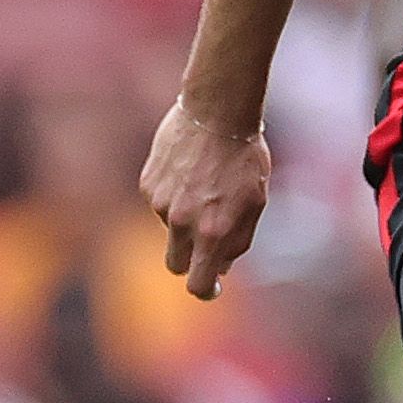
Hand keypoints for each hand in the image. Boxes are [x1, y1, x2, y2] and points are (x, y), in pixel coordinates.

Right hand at [143, 102, 271, 300]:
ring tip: (204, 185)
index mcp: (213, 232)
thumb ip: (238, 240)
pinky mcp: (148, 183)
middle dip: (189, 261)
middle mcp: (181, 222)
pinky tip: (189, 171)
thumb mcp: (254, 203)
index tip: (212, 286)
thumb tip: (222, 265)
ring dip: (184, 219)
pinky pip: (159, 202)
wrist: (216, 112)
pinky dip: (172, 195)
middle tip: (204, 244)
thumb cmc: (244, 157)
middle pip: (175, 264)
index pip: (198, 284)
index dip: (206, 291)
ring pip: (169, 228)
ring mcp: (160, 203)